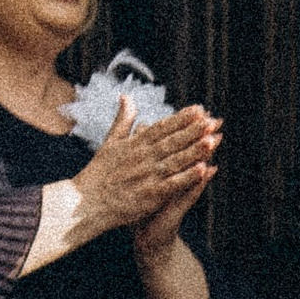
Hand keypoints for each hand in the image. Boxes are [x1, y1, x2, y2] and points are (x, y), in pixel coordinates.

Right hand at [71, 98, 220, 241]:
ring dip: (194, 150)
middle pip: (172, 142)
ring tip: (212, 140)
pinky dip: (186, 177)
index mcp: (135, 144)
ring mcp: (146, 176)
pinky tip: (202, 170)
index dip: (181, 118)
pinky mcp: (149, 195)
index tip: (199, 109)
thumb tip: (126, 96)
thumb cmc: (98, 173)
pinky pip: (171, 184)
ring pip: (174, 160)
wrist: (86, 203)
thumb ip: (123, 120)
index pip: (162, 127)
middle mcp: (142, 158)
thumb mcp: (110, 141)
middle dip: (193, 131)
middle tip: (213, 121)